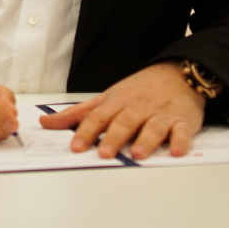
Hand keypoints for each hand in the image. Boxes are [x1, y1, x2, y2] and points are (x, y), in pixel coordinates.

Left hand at [38, 62, 204, 158]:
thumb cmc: (138, 89)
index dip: (86, 132)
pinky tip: (177, 150)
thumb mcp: (106, 97)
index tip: (75, 147)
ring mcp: (160, 114)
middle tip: (104, 153)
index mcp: (117, 103)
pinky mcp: (182, 120)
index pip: (98, 118)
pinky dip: (180, 140)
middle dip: (113, 138)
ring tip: (136, 154)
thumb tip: (46, 123)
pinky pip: (182, 131)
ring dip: (145, 141)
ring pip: (152, 127)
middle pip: (124, 122)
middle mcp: (137, 108)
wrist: (177, 73)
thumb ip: (78, 114)